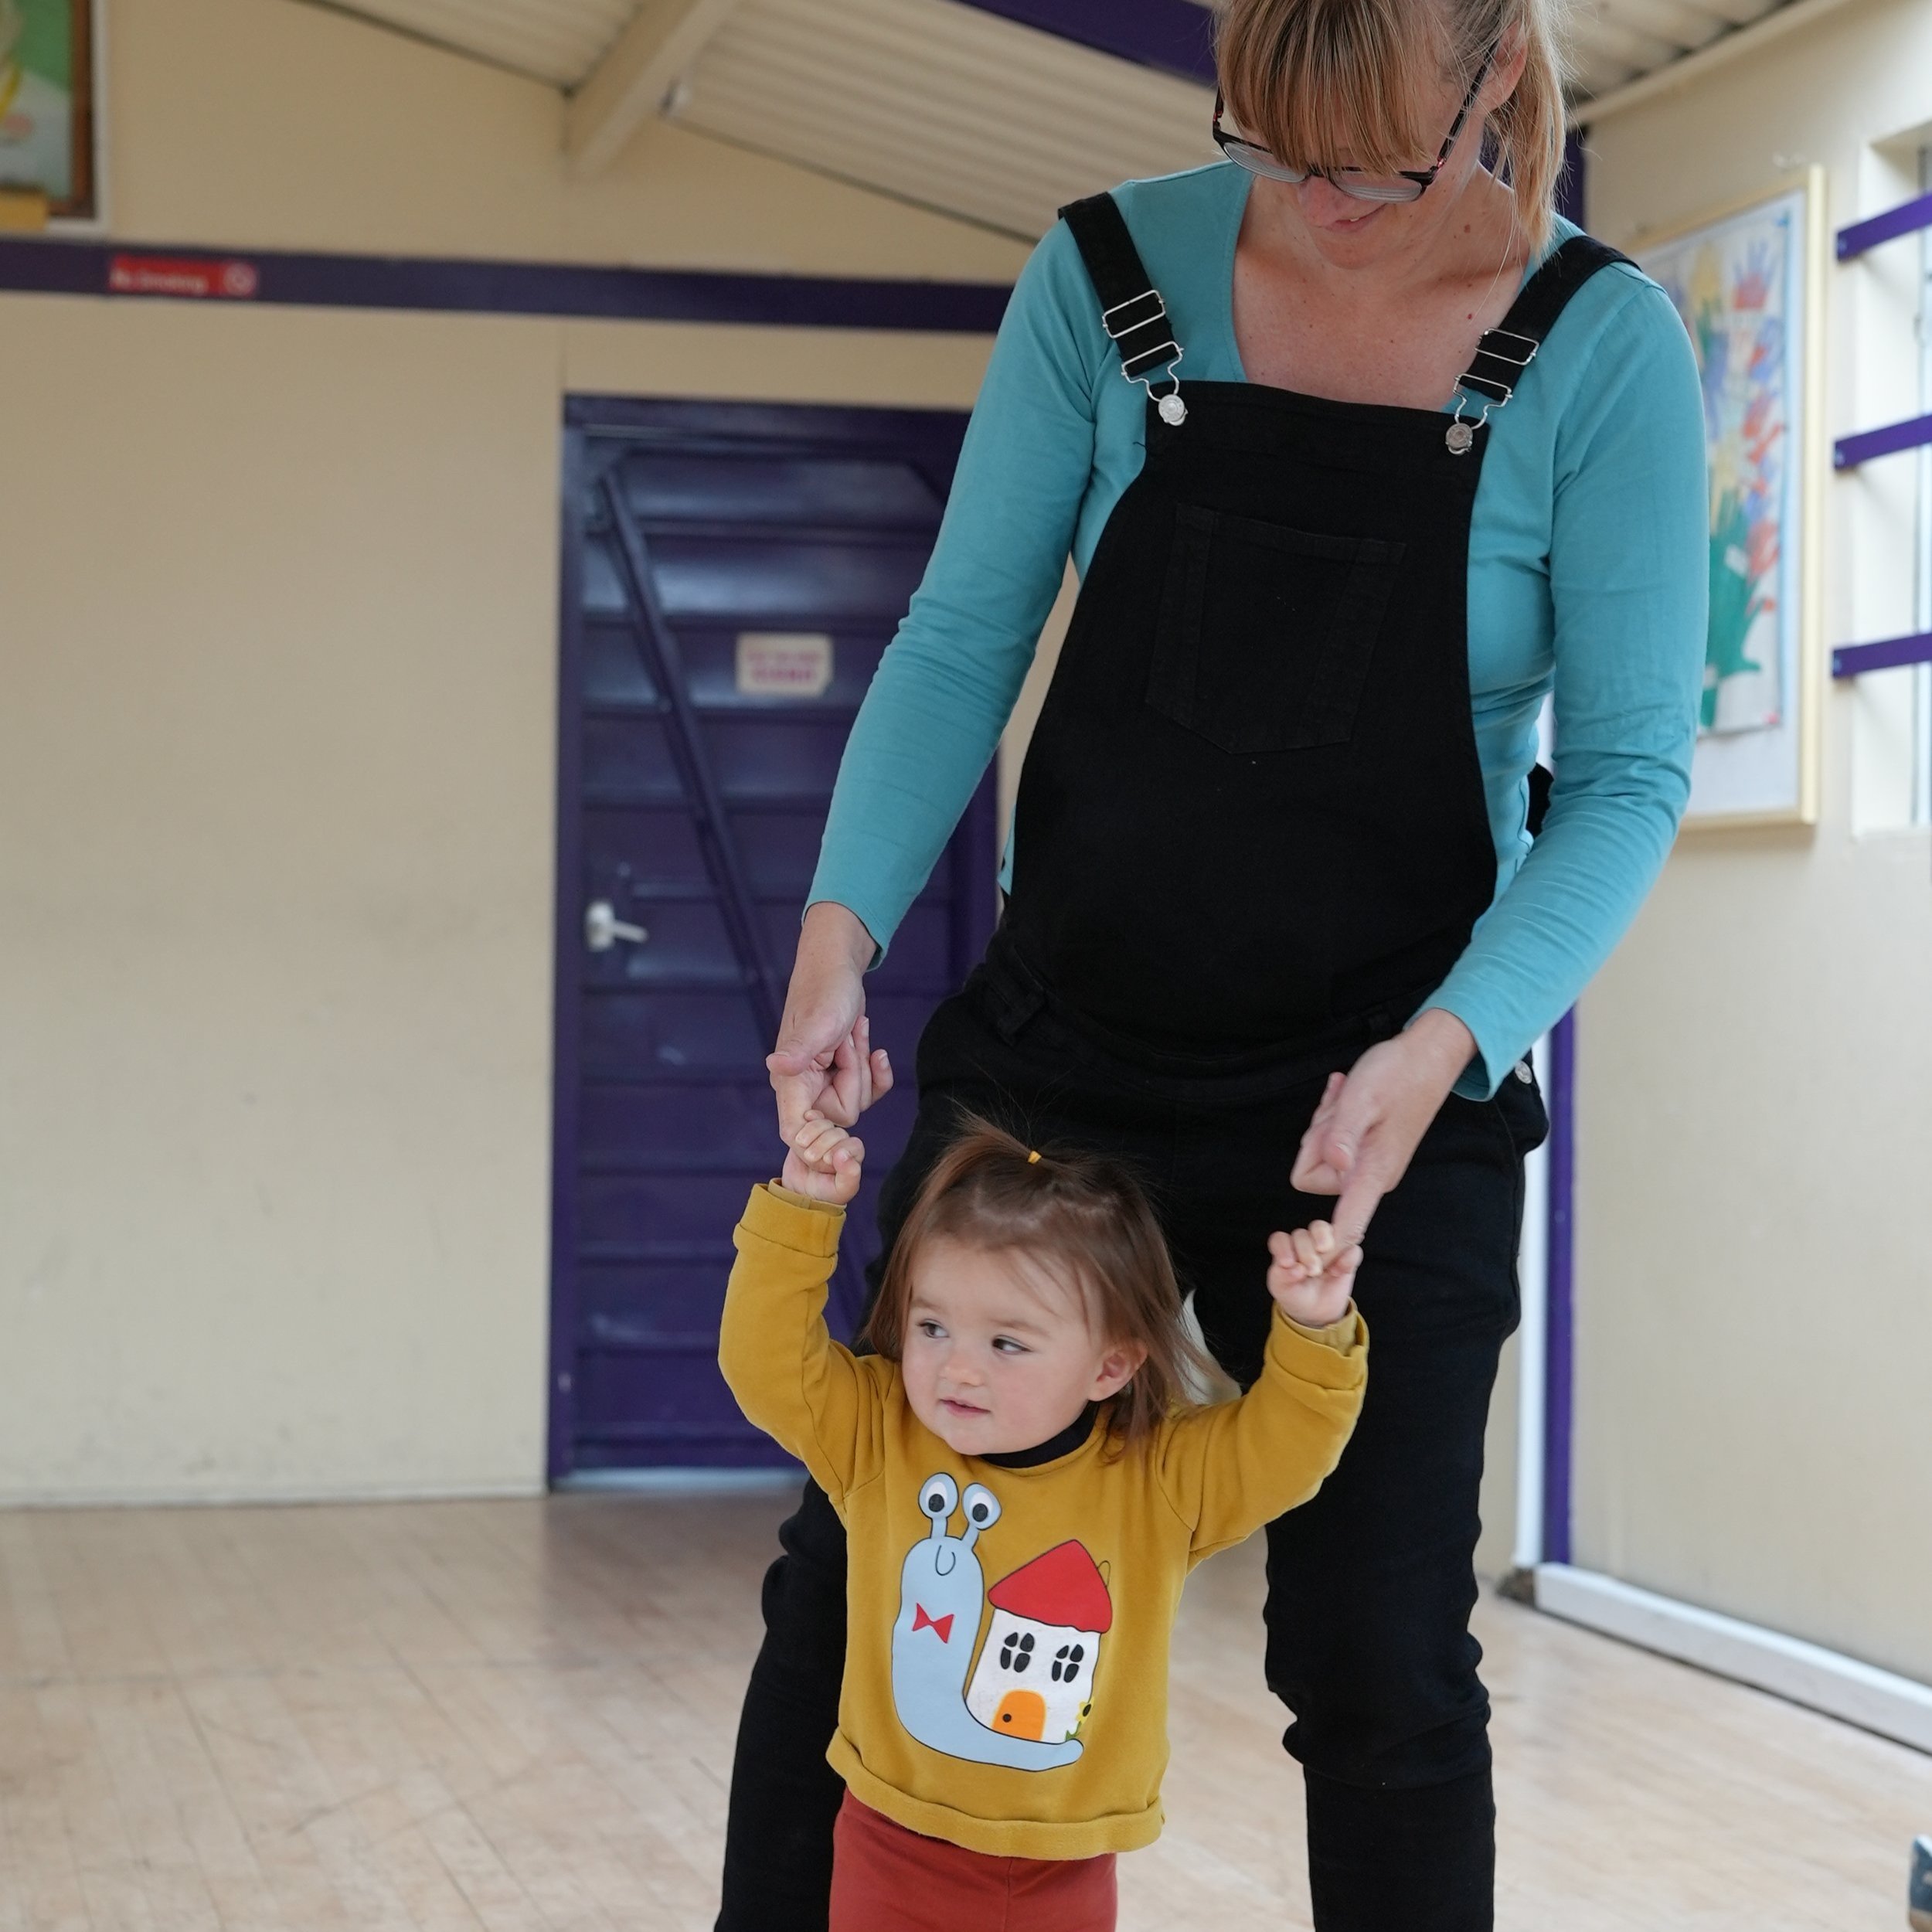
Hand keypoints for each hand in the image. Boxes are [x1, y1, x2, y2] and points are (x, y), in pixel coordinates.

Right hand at [767, 903, 893, 1140]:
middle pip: (842, 1116)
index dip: (820, 1141)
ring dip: (863, 1066)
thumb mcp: (819, 1022)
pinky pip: (867, 1092)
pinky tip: (877, 1050)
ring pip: (857, 1102)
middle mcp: (803, 1087)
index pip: (797, 1132)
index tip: (845, 1129)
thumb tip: (776, 1066)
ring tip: (853, 1034)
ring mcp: (822, 1081)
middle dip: (855, 1078)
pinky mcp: (840, 1074)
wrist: (837, 969)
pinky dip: (876, 1071)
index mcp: (790, 1081)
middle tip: (846, 1043)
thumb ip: (800, 1049)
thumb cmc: (826, 991)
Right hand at [781, 1112, 864, 1206]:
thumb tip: (844, 1154)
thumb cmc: (824, 1195)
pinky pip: (813, 1119)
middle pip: (838, 1133)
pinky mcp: (811, 1132)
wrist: (798, 1192)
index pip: (854, 1145)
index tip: (827, 1159)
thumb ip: (849, 1175)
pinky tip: (804, 1122)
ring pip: (825, 1124)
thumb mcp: (840, 1191)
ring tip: (802, 1144)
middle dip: (823, 1143)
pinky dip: (808, 1119)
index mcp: (853, 1158)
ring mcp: (826, 1137)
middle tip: (810, 1157)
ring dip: (813, 1131)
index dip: (840, 1149)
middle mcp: (842, 1145)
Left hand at [1266, 1221, 1360, 1327]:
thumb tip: (1296, 1268)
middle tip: (1311, 1272)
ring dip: (1323, 1243)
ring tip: (1323, 1266)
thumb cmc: (1295, 1294)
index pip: (1280, 1239)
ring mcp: (1325, 1246)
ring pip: (1323, 1229)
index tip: (1288, 1264)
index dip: (1283, 1248)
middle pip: (1302, 1234)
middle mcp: (1304, 1242)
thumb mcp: (1283, 1289)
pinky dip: (1347, 1258)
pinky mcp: (1346, 1255)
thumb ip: (1283, 1276)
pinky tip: (1338, 1272)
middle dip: (1306, 1253)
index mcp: (1285, 1249)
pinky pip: (1352, 1249)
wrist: (1315, 1310)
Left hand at [1290, 1008, 1476, 1247]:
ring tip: (1347, 1098)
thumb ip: (1342, 1134)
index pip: (1346, 1225)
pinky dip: (1336, 1117)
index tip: (1310, 1266)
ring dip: (1327, 1123)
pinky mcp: (1372, 1149)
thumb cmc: (1396, 1073)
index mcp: (1372, 1172)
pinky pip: (1337, 1141)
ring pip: (1324, 1155)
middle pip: (1315, 1174)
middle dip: (1317, 1138)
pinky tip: (1346, 1093)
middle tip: (1339, 1107)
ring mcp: (1372, 1163)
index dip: (1326, 1246)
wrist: (1429, 1055)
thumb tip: (1332, 1165)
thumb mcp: (1361, 1099)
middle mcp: (1372, 1176)